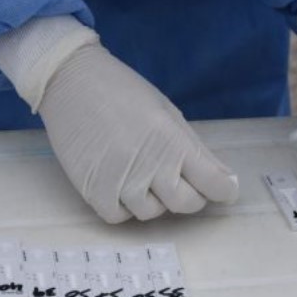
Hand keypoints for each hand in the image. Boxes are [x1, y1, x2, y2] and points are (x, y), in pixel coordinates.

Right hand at [0, 16, 238, 222]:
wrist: (71, 80)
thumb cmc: (124, 92)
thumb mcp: (167, 112)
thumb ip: (195, 149)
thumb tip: (224, 181)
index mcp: (172, 141)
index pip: (212, 183)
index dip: (224, 190)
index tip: (225, 189)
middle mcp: (149, 164)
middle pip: (186, 204)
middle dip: (191, 196)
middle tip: (181, 181)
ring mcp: (119, 179)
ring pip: (151, 212)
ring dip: (154, 199)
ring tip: (144, 175)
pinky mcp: (92, 189)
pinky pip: (118, 216)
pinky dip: (124, 206)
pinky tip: (122, 186)